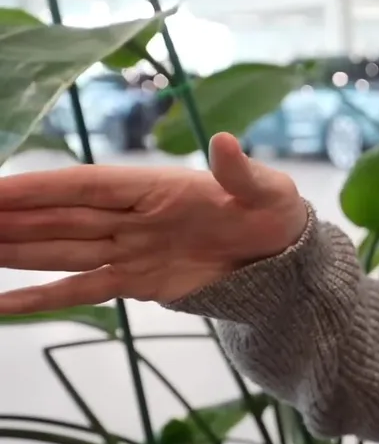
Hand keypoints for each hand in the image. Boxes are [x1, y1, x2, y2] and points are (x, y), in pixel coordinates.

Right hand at [0, 132, 308, 312]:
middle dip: (8, 217)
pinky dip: (41, 297)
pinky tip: (1, 302)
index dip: (39, 186)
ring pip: (57, 250)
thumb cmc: (275, 214)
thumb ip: (240, 172)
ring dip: (12, 250)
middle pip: (57, 216)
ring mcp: (128, 249)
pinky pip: (81, 290)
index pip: (84, 185)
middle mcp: (131, 216)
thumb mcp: (269, 191)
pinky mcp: (135, 282)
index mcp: (155, 187)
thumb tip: (224, 141)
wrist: (284, 260)